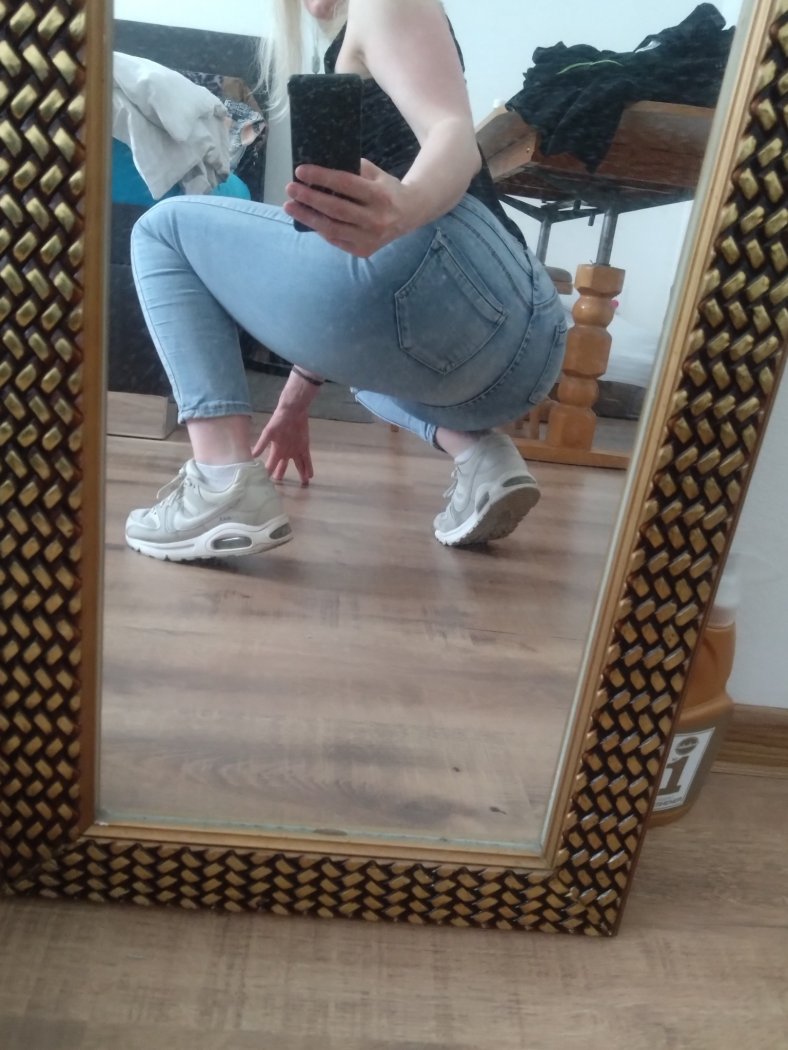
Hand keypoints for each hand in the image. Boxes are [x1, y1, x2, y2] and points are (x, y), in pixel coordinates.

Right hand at [253, 407, 312, 484]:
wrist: (292, 412)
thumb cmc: (278, 421)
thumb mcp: (268, 433)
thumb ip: (261, 445)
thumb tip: (252, 455)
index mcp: (275, 451)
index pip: (270, 466)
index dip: (268, 475)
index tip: (266, 484)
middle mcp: (285, 452)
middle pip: (283, 467)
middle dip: (282, 475)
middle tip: (282, 486)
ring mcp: (295, 450)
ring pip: (298, 465)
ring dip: (301, 474)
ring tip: (303, 484)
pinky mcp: (304, 447)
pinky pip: (307, 459)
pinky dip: (308, 467)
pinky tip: (310, 475)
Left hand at [283, 159, 415, 256]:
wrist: (410, 214)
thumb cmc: (387, 189)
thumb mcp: (376, 174)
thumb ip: (353, 170)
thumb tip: (319, 169)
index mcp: (380, 195)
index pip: (345, 184)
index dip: (321, 177)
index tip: (300, 171)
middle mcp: (376, 219)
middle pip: (336, 208)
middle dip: (310, 198)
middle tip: (290, 189)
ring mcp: (371, 238)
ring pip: (333, 228)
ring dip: (308, 217)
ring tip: (290, 206)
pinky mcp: (365, 250)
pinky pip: (337, 240)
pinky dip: (320, 229)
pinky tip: (308, 219)